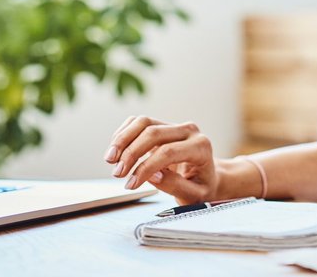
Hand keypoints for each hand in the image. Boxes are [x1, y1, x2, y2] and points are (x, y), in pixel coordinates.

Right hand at [104, 115, 219, 204]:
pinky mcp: (161, 124)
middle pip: (153, 133)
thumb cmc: (201, 186)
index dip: (146, 167)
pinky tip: (115, 151)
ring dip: (122, 140)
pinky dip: (123, 134)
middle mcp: (189, 131)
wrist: (206, 176)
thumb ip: (175, 186)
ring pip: (143, 122)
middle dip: (131, 153)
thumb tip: (153, 175)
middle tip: (117, 173)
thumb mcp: (194, 194)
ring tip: (110, 160)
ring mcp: (174, 125)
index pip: (169, 152)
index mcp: (201, 147)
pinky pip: (138, 122)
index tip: (131, 184)